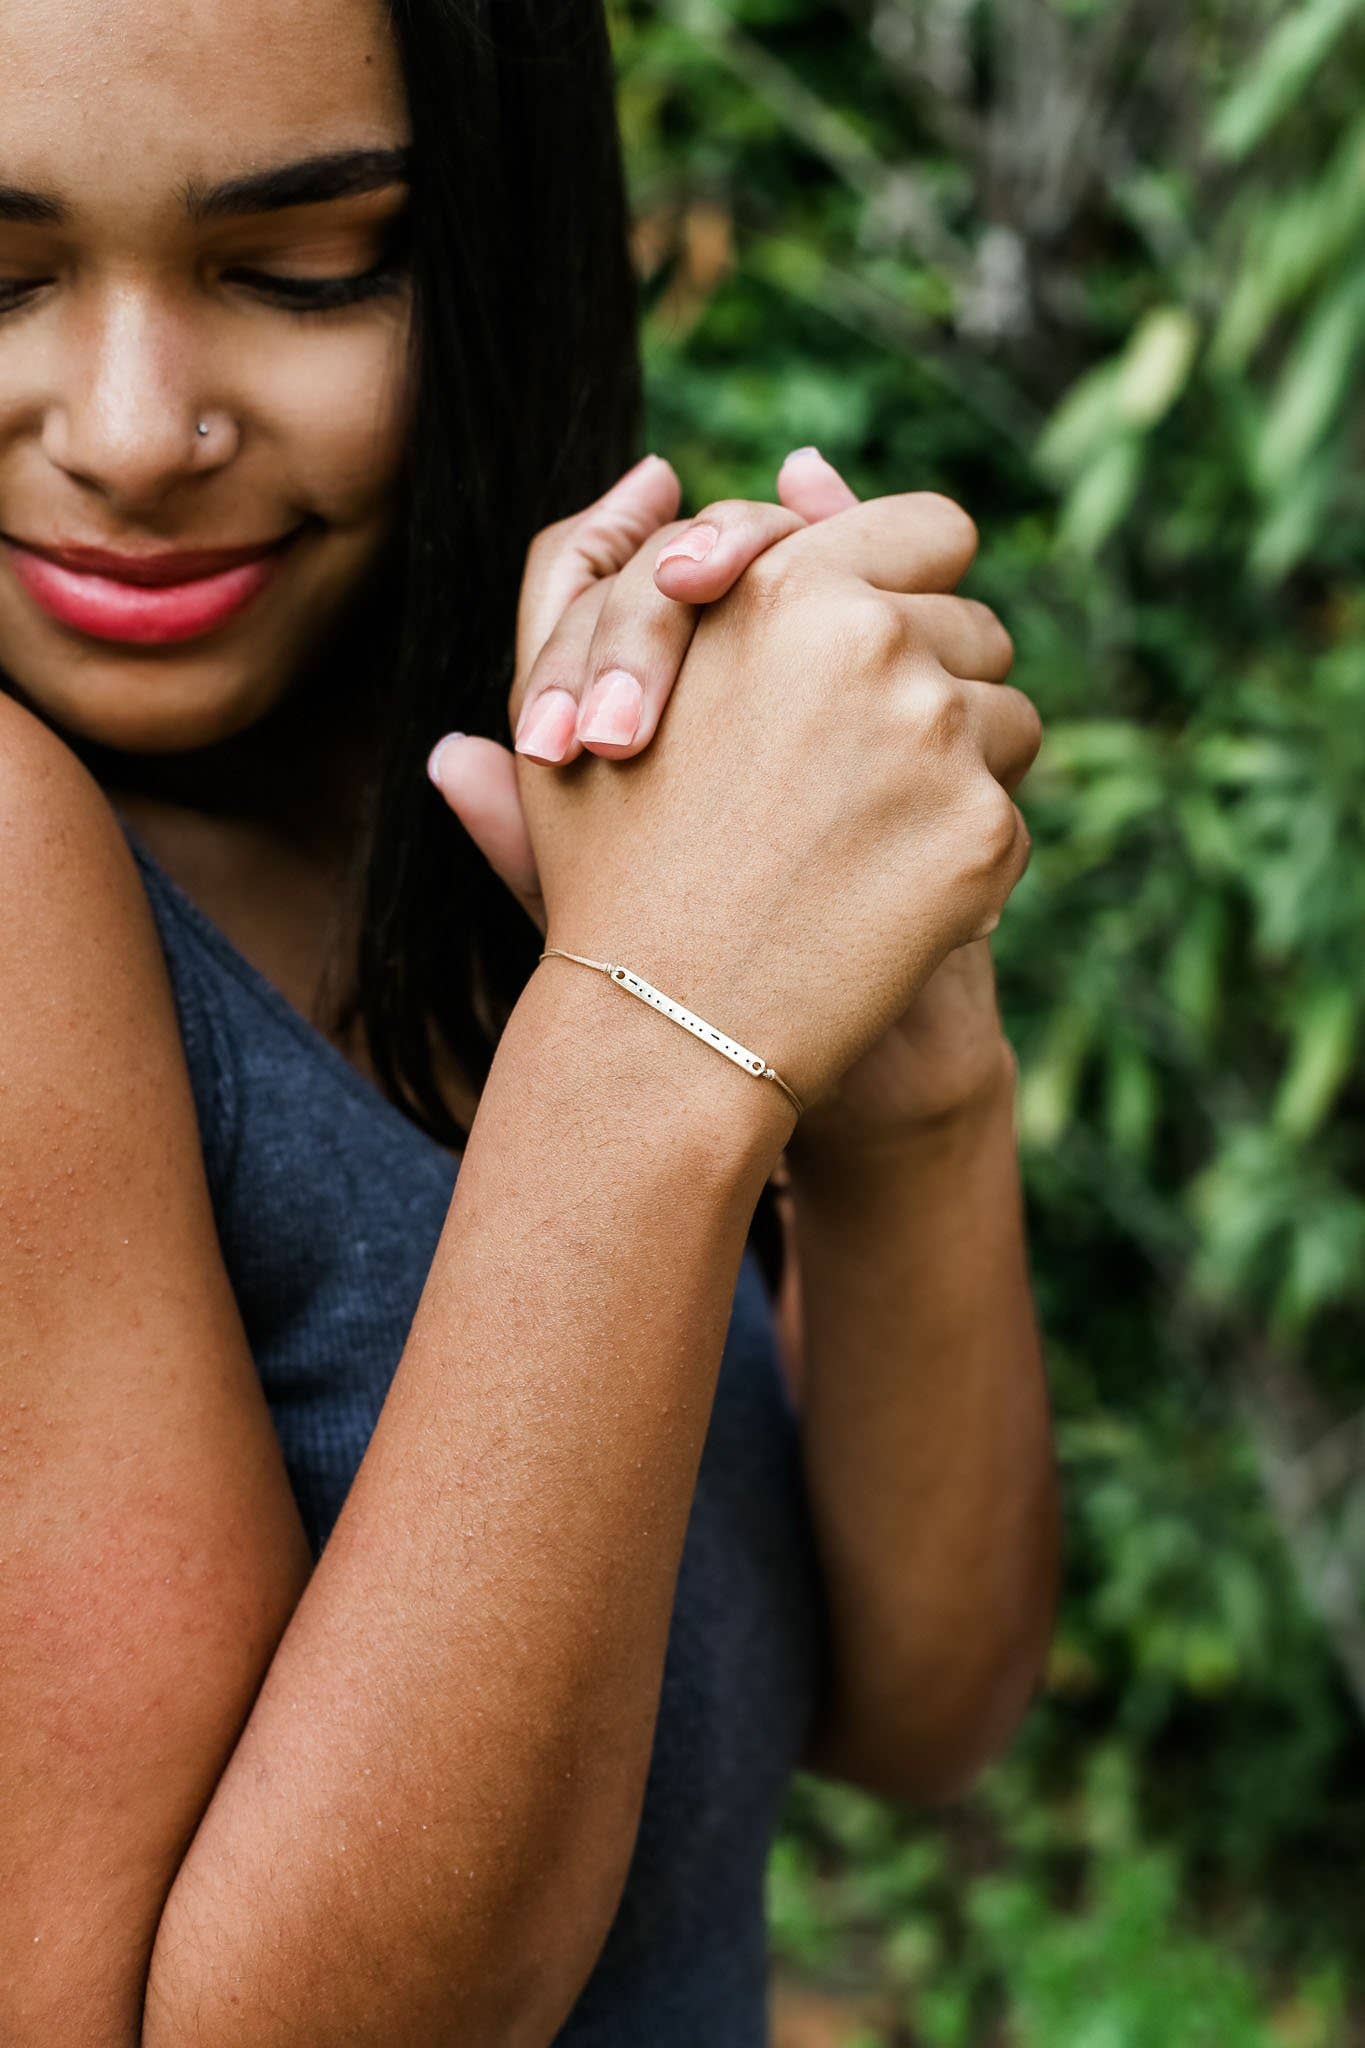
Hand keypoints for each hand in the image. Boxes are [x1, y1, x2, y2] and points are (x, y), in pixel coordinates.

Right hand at [475, 492, 1039, 1118]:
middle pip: (977, 630)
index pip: (932, 529)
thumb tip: (654, 475)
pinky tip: (883, 904)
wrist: (663, 1024)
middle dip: (933, 689)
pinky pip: (1011, 819)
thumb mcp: (570, 696)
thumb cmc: (609, 858)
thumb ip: (605, 567)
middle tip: (852, 775)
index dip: (913, 587)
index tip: (881, 647)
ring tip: (861, 843)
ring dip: (961, 772)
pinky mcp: (984, 832)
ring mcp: (936, 736)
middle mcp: (872, 639)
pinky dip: (964, 863)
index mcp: (783, 583)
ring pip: (1008, 722)